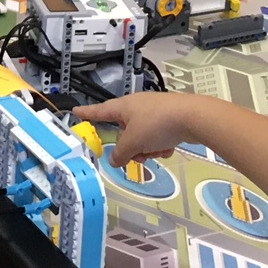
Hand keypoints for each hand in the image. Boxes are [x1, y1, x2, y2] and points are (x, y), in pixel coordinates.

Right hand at [74, 93, 196, 165]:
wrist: (192, 117)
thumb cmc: (157, 125)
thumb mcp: (134, 143)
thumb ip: (121, 154)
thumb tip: (114, 160)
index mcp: (123, 107)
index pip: (100, 111)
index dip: (87, 113)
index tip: (76, 111)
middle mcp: (137, 107)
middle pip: (124, 131)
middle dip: (131, 147)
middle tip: (138, 156)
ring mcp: (153, 112)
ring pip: (141, 136)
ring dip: (147, 148)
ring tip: (157, 152)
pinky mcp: (168, 118)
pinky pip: (157, 136)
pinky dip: (160, 145)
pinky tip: (168, 148)